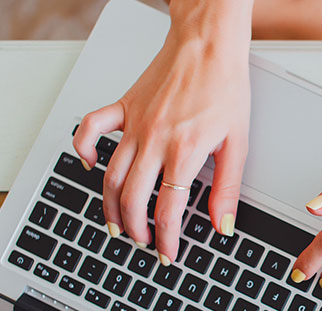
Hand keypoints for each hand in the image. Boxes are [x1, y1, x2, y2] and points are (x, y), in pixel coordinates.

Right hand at [73, 2, 251, 264]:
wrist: (208, 45)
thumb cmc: (225, 87)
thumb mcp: (237, 144)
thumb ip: (227, 188)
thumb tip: (223, 223)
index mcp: (183, 151)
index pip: (168, 209)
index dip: (166, 238)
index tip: (168, 254)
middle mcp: (153, 140)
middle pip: (132, 197)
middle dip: (136, 228)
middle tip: (143, 243)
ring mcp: (134, 123)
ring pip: (111, 174)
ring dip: (111, 205)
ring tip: (118, 225)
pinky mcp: (123, 106)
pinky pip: (91, 129)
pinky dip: (84, 149)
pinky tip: (89, 166)